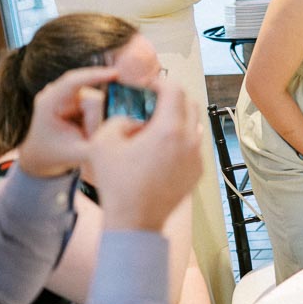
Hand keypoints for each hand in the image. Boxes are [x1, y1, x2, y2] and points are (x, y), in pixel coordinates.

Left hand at [15, 66, 117, 177]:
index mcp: (49, 103)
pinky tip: (86, 129)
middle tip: (86, 141)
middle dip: (95, 121)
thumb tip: (122, 133)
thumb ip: (99, 145)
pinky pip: (97, 104)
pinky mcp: (77, 96)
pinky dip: (96, 119)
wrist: (41, 154)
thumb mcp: (76, 154)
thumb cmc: (55, 154)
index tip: (116, 74)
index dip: (94, 76)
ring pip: (98, 102)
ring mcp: (67, 94)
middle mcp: (57, 93)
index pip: (73, 82)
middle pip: (93, 99)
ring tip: (83, 137)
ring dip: (95, 122)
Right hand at [86, 82, 201, 231]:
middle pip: (190, 104)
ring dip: (178, 118)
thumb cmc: (117, 183)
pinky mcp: (198, 171)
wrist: (134, 221)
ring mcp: (197, 157)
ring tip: (155, 127)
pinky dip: (181, 139)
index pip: (175, 90)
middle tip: (152, 103)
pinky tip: (160, 149)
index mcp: (169, 130)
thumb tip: (134, 118)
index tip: (148, 87)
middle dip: (172, 98)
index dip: (160, 82)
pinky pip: (194, 145)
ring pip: (195, 124)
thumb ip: (119, 119)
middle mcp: (190, 141)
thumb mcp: (103, 142)